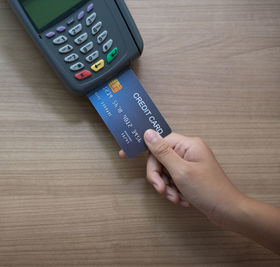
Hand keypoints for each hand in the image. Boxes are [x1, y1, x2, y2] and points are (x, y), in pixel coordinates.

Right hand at [120, 130, 244, 225]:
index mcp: (188, 145)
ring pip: (164, 171)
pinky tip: (182, 199)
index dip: (144, 150)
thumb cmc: (208, 190)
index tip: (124, 155)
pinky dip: (174, 190)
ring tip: (176, 198)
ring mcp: (189, 164)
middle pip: (159, 158)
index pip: (158, 141)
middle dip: (158, 176)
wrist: (228, 212)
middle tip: (162, 190)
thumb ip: (162, 152)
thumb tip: (147, 133)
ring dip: (167, 186)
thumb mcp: (180, 171)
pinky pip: (172, 179)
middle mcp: (188, 151)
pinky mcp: (189, 176)